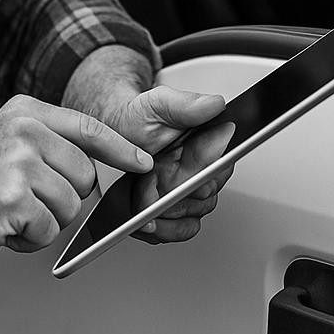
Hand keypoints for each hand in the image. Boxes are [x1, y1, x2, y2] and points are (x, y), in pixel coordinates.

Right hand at [0, 95, 152, 274]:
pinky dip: (28, 240)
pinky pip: (48, 231)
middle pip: (86, 175)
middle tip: (22, 202)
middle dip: (63, 198)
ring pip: (71, 207)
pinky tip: (0, 228)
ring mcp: (18, 163)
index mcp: (23, 113)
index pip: (88, 127)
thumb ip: (45, 144)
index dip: (121, 148)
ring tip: (7, 214)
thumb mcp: (1, 145)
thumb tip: (94, 163)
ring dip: (43, 222)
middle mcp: (23, 131)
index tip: (142, 161)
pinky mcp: (14, 199)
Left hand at [102, 86, 235, 243]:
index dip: (190, 179)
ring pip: (191, 218)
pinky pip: (180, 230)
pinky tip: (147, 217)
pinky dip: (161, 228)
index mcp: (211, 143)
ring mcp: (192, 190)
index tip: (166, 178)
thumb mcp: (158, 103)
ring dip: (163, 213)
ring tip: (141, 197)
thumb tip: (215, 105)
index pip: (216, 173)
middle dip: (169, 195)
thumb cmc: (138, 118)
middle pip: (201, 200)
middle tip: (147, 180)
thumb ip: (186, 104)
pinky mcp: (178, 208)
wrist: (116, 131)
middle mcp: (205, 168)